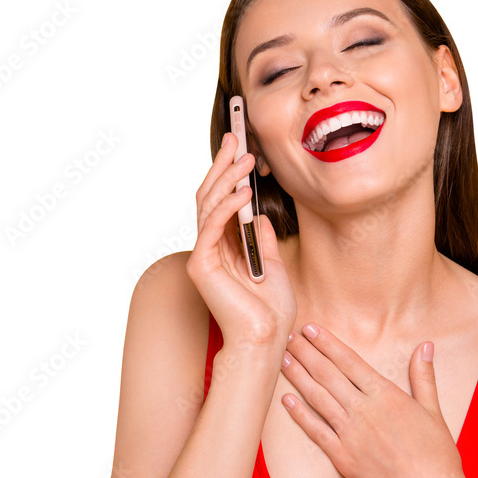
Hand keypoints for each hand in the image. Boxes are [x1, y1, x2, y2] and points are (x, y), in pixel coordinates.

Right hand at [186, 132, 295, 354]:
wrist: (266, 340)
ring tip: (246, 158)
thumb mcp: (274, 264)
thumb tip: (260, 214)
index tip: (240, 147)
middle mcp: (209, 247)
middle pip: (209, 195)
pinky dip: (228, 205)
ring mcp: (203, 255)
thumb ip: (263, 238)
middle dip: (223, 164)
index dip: (228, 173)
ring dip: (228, 178)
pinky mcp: (202, 264)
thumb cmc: (271, 311)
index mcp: (224, 247)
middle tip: (236, 137)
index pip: (221, 201)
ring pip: (209, 205)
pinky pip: (212, 225)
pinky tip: (243, 190)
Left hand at [280, 322, 467, 477]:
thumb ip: (424, 376)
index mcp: (386, 395)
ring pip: (317, 398)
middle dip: (306, 353)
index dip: (327, 343)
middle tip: (288, 337)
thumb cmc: (437, 455)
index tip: (310, 329)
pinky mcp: (342, 458)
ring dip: (298, 377)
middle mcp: (364, 411)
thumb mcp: (434, 410)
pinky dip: (299, 415)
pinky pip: (315, 432)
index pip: (349, 361)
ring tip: (282, 359)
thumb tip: (425, 345)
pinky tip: (286, 400)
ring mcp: (350, 435)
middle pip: (328, 375)